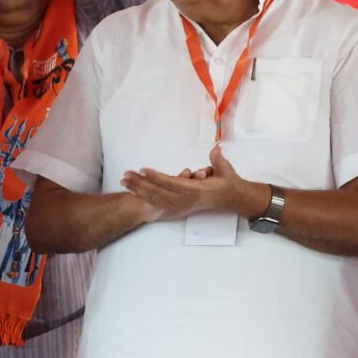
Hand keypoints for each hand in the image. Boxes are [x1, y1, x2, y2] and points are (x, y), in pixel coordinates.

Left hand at [122, 146, 261, 223]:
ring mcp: (183, 205)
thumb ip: (218, 161)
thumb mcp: (226, 171)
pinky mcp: (180, 207)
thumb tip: (216, 149)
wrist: (234, 199)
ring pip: (157, 199)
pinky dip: (145, 197)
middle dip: (141, 184)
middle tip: (125, 175)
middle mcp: (187, 200)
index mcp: (197, 191)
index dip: (157, 177)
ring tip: (124, 181)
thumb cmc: (228, 182)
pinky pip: (160, 203)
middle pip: (160, 193)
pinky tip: (133, 192)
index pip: (173, 184)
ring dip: (139, 190)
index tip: (143, 170)